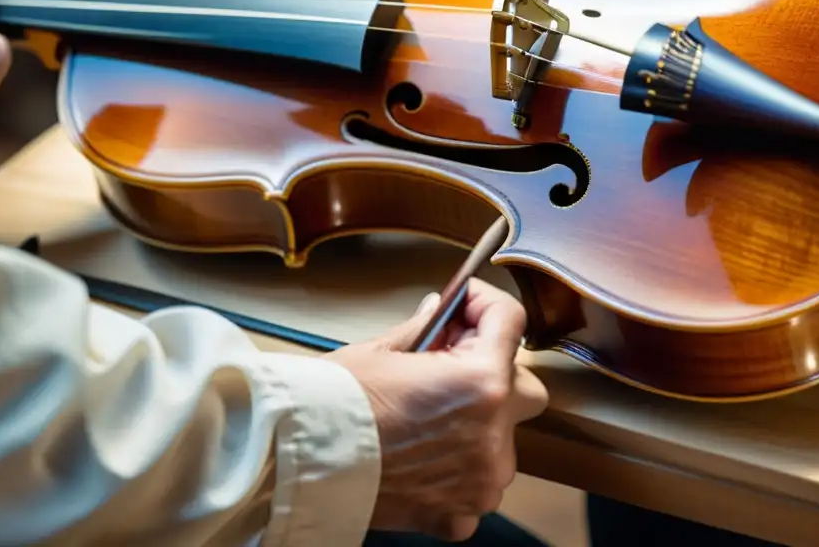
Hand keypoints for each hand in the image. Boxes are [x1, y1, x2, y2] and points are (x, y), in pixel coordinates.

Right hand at [327, 277, 548, 541]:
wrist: (295, 464)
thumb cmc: (333, 404)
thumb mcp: (383, 350)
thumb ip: (428, 329)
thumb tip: (443, 311)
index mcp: (480, 381)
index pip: (511, 322)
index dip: (485, 305)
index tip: (464, 305)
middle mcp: (494, 433)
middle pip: (523, 388)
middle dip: (493, 372)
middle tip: (448, 364)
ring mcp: (482, 479)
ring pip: (502, 440)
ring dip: (476, 425)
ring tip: (425, 419)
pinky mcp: (462, 514)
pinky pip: (477, 484)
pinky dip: (456, 471)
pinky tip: (418, 459)